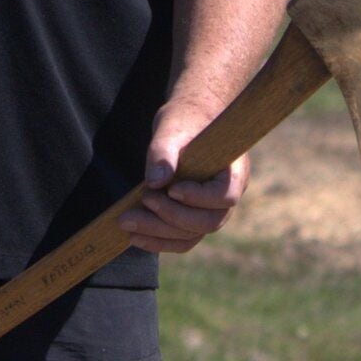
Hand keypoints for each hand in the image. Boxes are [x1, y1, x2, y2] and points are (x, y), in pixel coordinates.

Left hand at [120, 105, 250, 254]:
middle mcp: (227, 196)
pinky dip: (159, 240)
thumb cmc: (186, 119)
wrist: (187, 121)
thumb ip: (164, 152)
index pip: (225, 196)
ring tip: (126, 223)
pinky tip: (134, 235)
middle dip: (170, 218)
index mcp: (234, 170)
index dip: (199, 197)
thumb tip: (155, 182)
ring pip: (191, 235)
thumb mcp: (173, 128)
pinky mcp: (194, 217)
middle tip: (139, 205)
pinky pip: (181, 239)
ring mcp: (211, 210)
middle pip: (207, 222)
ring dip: (158, 233)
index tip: (171, 188)